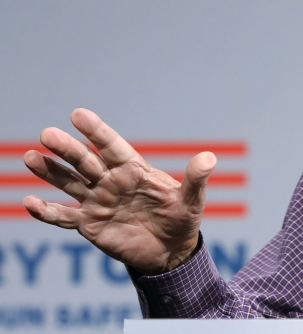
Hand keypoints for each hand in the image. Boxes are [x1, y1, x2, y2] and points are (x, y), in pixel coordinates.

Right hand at [22, 108, 216, 274]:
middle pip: (85, 161)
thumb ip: (196, 179)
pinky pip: (64, 216)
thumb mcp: (191, 199)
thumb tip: (209, 158)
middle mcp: (110, 181)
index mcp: (133, 169)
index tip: (78, 114)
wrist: (171, 251)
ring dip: (50, 172)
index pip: (111, 145)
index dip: (96, 130)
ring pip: (69, 183)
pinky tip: (29, 203)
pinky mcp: (89, 224)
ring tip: (30, 158)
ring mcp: (97, 201)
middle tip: (47, 134)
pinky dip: (46, 212)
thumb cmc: (182, 219)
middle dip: (67, 149)